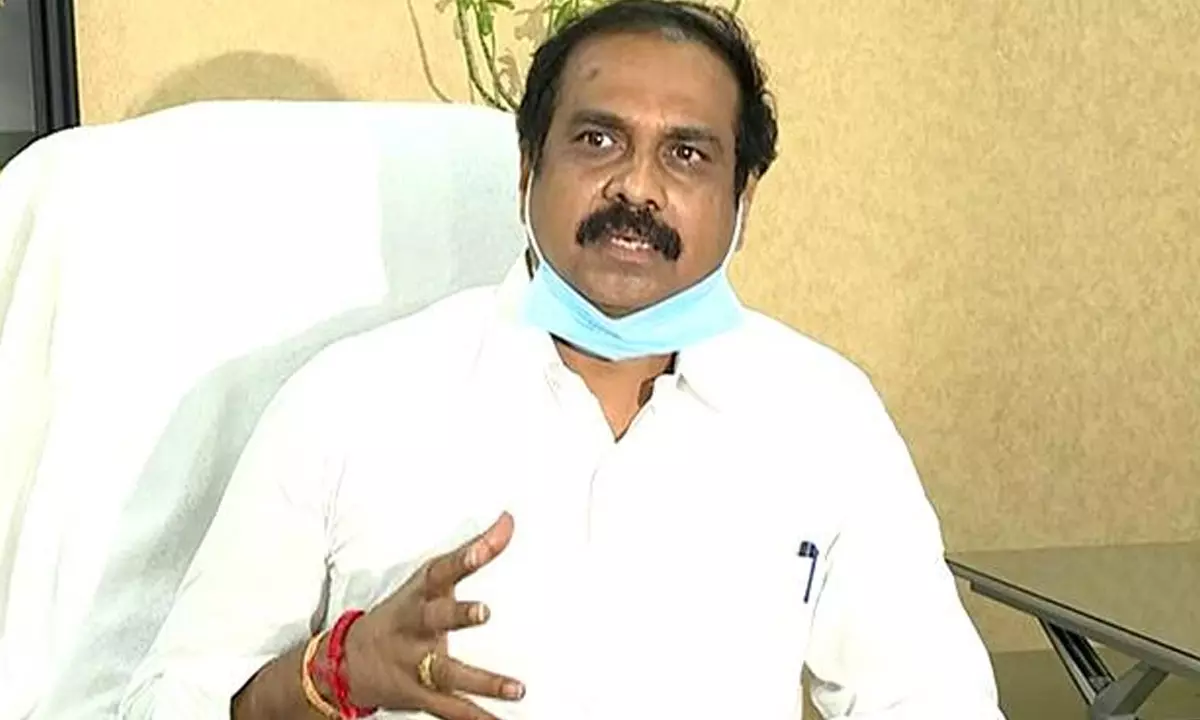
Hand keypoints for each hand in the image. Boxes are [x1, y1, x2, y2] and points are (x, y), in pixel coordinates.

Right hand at [341, 512, 523, 718]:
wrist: (347, 661)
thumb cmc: (402, 612)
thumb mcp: (431, 579)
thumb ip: (474, 550)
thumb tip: (509, 520)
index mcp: (418, 595)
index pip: (440, 572)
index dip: (462, 559)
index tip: (483, 549)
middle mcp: (414, 628)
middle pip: (432, 618)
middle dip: (456, 615)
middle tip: (485, 611)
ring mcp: (415, 664)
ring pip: (447, 672)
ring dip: (482, 681)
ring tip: (516, 688)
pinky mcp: (420, 695)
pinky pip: (451, 709)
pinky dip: (477, 718)